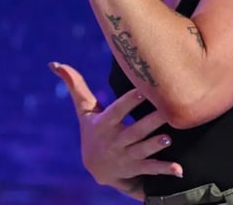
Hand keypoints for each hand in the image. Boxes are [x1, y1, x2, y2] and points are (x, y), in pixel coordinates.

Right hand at [50, 62, 182, 199]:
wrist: (96, 168)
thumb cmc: (92, 130)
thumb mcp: (84, 110)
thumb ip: (75, 85)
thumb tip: (54, 63)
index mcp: (104, 124)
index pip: (117, 111)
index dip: (128, 102)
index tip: (142, 91)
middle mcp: (115, 141)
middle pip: (134, 131)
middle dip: (150, 123)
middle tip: (167, 112)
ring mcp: (127, 157)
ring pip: (143, 151)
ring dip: (155, 146)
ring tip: (169, 138)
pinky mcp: (137, 169)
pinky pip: (151, 170)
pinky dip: (165, 169)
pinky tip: (179, 170)